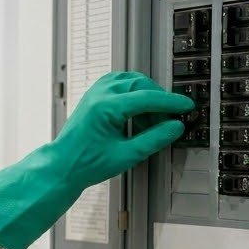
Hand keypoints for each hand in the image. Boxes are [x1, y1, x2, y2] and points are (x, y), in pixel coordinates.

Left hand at [0, 71, 194, 248]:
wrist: (62, 167)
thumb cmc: (85, 164)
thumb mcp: (126, 156)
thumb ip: (154, 139)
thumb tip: (175, 127)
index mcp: (105, 107)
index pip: (148, 98)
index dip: (171, 103)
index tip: (186, 107)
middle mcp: (99, 95)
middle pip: (140, 85)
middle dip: (158, 100)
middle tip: (168, 120)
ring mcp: (94, 93)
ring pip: (130, 81)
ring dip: (146, 95)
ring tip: (150, 120)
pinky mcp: (93, 97)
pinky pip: (119, 85)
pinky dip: (133, 94)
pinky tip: (136, 113)